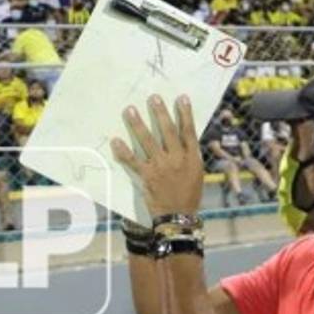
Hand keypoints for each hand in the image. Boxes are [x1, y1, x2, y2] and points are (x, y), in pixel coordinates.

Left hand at [111, 95, 202, 218]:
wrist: (178, 215)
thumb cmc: (189, 193)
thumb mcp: (197, 172)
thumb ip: (190, 154)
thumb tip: (184, 136)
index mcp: (191, 157)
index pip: (188, 131)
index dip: (185, 114)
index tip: (181, 98)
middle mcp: (177, 159)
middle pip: (168, 131)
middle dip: (160, 113)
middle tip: (153, 98)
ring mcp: (160, 167)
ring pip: (148, 141)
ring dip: (138, 125)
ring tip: (130, 110)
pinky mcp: (147, 176)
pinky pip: (133, 161)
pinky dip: (123, 151)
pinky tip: (116, 140)